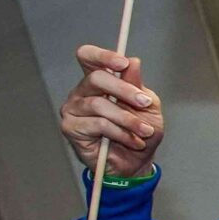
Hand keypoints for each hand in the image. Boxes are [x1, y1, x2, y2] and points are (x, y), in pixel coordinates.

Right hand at [61, 45, 162, 177]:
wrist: (136, 163)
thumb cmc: (140, 133)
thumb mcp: (148, 107)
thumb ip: (137, 85)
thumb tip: (134, 62)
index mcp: (99, 82)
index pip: (88, 58)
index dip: (102, 56)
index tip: (123, 63)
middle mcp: (82, 92)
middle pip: (95, 78)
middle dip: (124, 90)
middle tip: (144, 102)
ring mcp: (73, 109)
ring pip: (99, 104)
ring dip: (128, 119)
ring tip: (145, 131)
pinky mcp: (71, 127)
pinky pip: (98, 124)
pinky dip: (121, 133)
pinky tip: (133, 141)